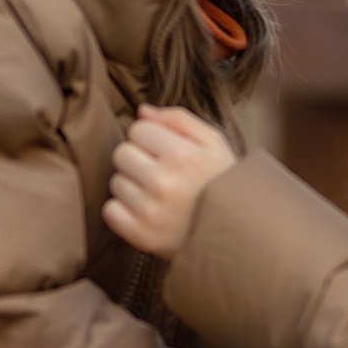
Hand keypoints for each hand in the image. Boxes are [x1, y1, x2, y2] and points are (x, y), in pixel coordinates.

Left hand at [103, 105, 237, 256]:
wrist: (237, 234)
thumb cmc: (224, 183)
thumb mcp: (215, 144)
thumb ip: (179, 119)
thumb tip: (142, 111)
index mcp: (182, 155)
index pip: (138, 129)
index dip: (153, 139)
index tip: (169, 153)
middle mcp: (162, 183)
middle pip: (121, 153)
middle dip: (139, 160)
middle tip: (163, 174)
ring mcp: (150, 211)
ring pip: (116, 182)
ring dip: (133, 186)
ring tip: (160, 196)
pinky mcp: (141, 235)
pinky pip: (110, 211)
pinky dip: (124, 211)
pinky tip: (149, 212)